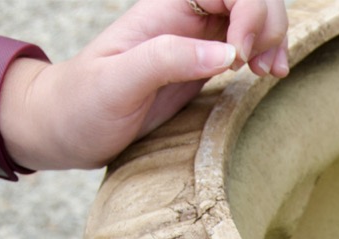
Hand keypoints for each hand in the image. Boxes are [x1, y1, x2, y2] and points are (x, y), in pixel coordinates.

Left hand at [0, 0, 288, 170]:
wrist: (65, 127)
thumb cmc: (83, 105)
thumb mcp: (118, 84)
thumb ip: (169, 60)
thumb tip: (228, 53)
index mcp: (166, 7)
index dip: (248, 13)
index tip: (240, 59)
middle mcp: (185, 16)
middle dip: (268, 24)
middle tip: (263, 69)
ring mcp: (196, 39)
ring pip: (253, 18)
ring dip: (273, 38)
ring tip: (271, 73)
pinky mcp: (203, 64)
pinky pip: (247, 44)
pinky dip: (266, 54)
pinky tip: (268, 75)